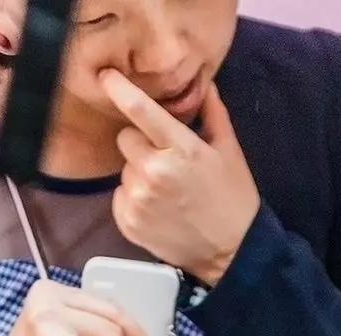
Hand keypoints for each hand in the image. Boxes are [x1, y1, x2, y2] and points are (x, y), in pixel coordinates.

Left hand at [101, 69, 260, 286]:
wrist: (230, 253)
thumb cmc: (233, 199)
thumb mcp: (230, 153)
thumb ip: (213, 115)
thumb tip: (204, 85)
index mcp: (182, 150)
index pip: (141, 111)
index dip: (121, 90)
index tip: (106, 77)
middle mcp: (155, 172)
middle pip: (126, 138)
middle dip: (142, 143)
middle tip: (167, 161)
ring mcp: (139, 199)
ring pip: (124, 168)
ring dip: (140, 173)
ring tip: (167, 191)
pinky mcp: (128, 221)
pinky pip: (120, 195)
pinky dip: (134, 198)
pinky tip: (158, 208)